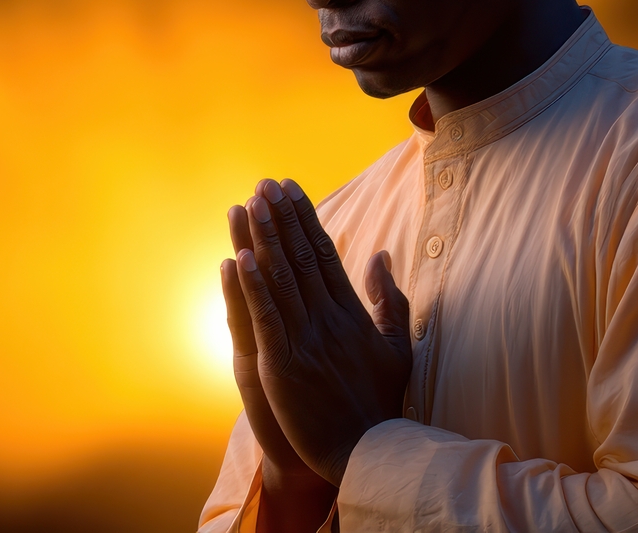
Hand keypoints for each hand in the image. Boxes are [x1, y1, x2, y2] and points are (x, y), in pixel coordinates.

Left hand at [222, 178, 411, 485]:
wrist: (370, 453)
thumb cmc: (380, 402)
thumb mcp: (397, 346)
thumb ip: (390, 300)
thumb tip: (382, 255)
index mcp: (352, 313)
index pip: (325, 254)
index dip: (305, 219)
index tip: (290, 188)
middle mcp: (328, 320)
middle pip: (301, 259)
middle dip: (281, 218)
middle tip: (265, 183)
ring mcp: (305, 342)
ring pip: (281, 281)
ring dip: (264, 240)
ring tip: (250, 204)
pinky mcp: (283, 366)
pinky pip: (266, 319)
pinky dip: (253, 288)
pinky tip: (240, 258)